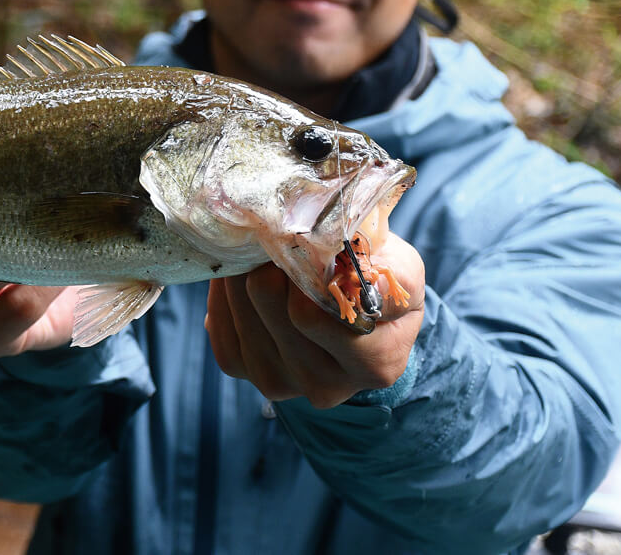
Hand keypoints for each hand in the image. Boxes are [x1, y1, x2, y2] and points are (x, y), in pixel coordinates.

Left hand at [204, 232, 424, 408]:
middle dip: (269, 261)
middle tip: (277, 234)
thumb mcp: (401, 270)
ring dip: (245, 271)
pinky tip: (245, 274)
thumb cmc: (380, 281)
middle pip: (268, 306)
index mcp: (374, 364)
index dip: (300, 267)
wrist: (353, 308)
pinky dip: (225, 290)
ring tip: (263, 250)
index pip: (312, 314)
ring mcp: (279, 383)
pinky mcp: (242, 369)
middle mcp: (325, 386)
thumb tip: (361, 276)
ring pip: (240, 309)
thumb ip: (388, 274)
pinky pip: (218, 320)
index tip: (301, 237)